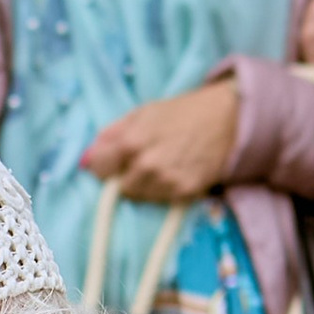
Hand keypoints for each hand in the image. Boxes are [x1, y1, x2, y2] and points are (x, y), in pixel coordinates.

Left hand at [81, 80, 239, 209]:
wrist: (227, 120)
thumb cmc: (181, 112)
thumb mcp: (143, 113)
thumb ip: (112, 135)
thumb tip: (86, 160)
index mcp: (131, 142)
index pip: (99, 168)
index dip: (103, 166)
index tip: (111, 163)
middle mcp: (145, 166)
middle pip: (118, 187)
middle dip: (125, 176)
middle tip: (143, 161)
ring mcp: (164, 183)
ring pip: (139, 197)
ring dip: (143, 185)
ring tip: (161, 166)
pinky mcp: (182, 195)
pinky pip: (160, 201)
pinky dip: (163, 191)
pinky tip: (175, 173)